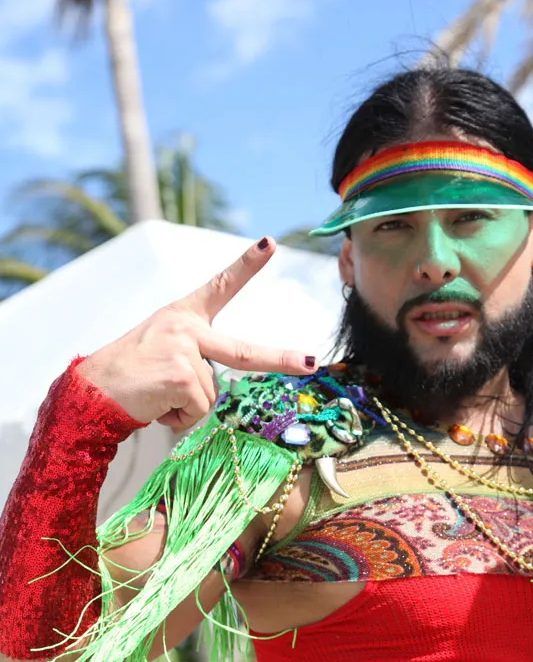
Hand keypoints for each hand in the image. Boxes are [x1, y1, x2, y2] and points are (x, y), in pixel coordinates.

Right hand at [77, 237, 317, 428]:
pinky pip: (198, 411)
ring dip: (186, 407)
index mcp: (183, 315)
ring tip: (157, 395)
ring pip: (212, 396)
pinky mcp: (180, 375)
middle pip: (245, 352)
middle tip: (311, 363)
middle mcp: (187, 327)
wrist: (92, 390)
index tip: (270, 243)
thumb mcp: (162, 352)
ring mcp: (185, 350)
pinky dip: (178, 418)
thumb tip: (213, 392)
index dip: (246, 264)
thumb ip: (194, 358)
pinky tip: (155, 404)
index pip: (219, 286)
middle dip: (282, 360)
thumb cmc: (128, 375)